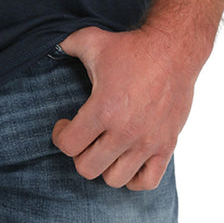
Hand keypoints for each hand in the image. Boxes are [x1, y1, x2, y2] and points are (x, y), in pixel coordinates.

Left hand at [51, 25, 201, 190]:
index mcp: (104, 109)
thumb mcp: (92, 40)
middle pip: (87, 168)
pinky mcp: (167, 146)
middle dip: (79, 153)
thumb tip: (49, 46)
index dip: (60, 136)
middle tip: (84, 136)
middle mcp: (125, 131)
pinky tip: (128, 158)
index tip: (65, 123)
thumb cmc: (131, 47)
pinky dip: (134, 177)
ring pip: (115, 179)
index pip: (68, 146)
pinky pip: (147, 182)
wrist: (174, 49)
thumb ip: (65, 45)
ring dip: (105, 166)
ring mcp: (148, 142)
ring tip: (105, 147)